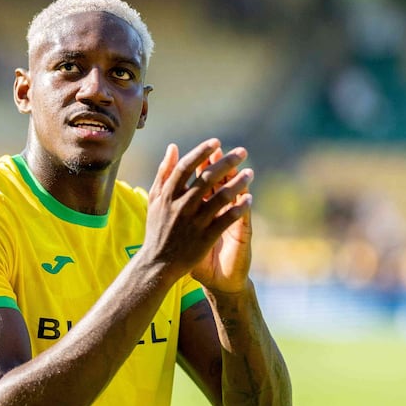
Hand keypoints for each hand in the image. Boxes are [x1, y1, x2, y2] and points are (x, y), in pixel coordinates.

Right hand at [140, 139, 252, 289]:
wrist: (157, 264)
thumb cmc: (157, 228)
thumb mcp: (154, 199)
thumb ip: (164, 172)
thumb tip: (173, 147)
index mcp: (168, 195)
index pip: (187, 167)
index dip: (202, 152)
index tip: (217, 142)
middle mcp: (181, 206)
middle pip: (207, 178)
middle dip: (227, 162)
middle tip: (242, 152)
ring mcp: (194, 222)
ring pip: (221, 197)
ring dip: (238, 183)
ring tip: (250, 173)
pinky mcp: (205, 237)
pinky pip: (226, 219)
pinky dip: (239, 208)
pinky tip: (249, 198)